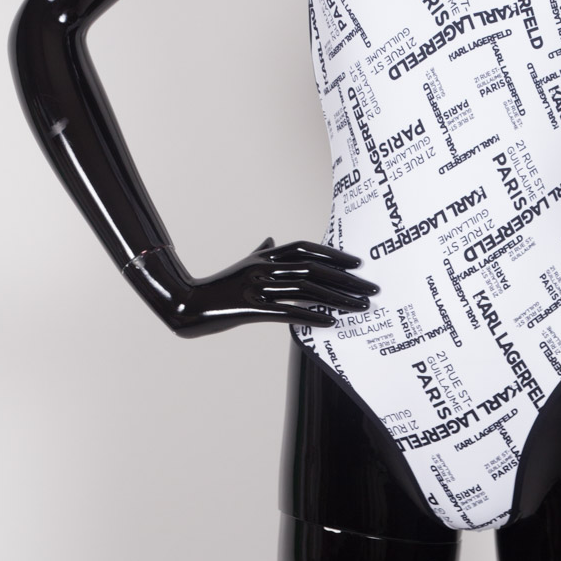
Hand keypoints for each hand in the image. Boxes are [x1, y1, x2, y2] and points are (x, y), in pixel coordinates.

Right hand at [172, 236, 378, 338]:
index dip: (334, 254)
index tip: (358, 263)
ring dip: (337, 299)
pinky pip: (286, 312)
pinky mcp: (250, 309)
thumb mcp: (244, 262)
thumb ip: (261, 251)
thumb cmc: (220, 284)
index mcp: (266, 256)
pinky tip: (330, 322)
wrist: (189, 303)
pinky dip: (310, 316)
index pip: (307, 249)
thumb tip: (271, 238)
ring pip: (305, 291)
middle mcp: (265, 267)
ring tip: (360, 307)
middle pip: (313, 270)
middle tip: (371, 288)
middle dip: (346, 280)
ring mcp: (257, 287)